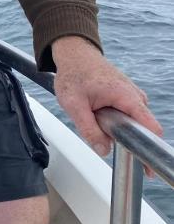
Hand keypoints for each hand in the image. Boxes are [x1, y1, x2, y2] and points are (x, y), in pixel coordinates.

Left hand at [52, 36, 162, 177]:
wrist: (74, 54)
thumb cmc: (73, 74)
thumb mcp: (74, 104)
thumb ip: (89, 129)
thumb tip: (104, 151)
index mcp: (127, 96)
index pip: (150, 128)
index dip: (150, 150)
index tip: (149, 169)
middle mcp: (135, 96)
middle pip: (141, 129)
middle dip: (126, 140)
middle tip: (103, 139)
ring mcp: (133, 96)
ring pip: (132, 123)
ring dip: (117, 129)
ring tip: (94, 117)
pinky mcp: (127, 97)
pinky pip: (127, 116)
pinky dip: (115, 121)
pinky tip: (98, 114)